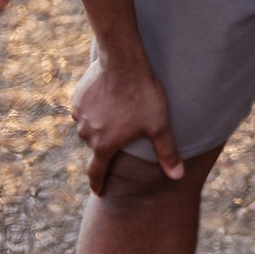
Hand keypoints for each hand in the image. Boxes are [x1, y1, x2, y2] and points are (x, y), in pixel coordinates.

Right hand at [72, 49, 181, 193]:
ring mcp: (80, 115)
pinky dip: (95, 108)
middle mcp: (87, 134)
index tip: (97, 191)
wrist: (123, 62)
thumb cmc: (143, 95)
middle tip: (123, 132)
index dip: (97, 183)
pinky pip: (85, 109)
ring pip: (90, 126)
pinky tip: (109, 97)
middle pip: (96, 145)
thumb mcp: (159, 126)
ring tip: (119, 111)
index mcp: (104, 145)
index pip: (96, 171)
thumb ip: (167, 153)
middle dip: (107, 143)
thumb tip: (178, 176)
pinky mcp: (77, 97)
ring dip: (101, 124)